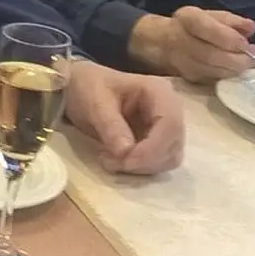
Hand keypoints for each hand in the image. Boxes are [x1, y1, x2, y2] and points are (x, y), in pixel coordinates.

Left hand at [63, 60, 185, 173]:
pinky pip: (158, 162)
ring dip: (142, 167)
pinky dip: (139, 168)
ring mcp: (166, 126)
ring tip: (109, 161)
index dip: (152, 148)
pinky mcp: (158, 141)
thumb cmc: (90, 88)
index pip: (170, 124)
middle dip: (145, 161)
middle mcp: (171, 109)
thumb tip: (125, 153)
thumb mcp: (95, 103)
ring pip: (169, 157)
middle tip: (111, 163)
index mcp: (160, 91)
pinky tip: (116, 161)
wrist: (81, 87)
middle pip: (173, 144)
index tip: (127, 162)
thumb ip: (111, 126)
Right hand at [130, 6, 254, 82]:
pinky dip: (226, 77)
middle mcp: (179, 40)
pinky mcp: (185, 77)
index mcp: (187, 19)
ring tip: (248, 65)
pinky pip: (209, 79)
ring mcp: (180, 62)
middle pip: (211, 55)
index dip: (231, 40)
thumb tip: (250, 28)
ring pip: (211, 70)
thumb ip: (231, 21)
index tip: (249, 45)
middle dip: (237, 59)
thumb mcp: (210, 16)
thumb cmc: (191, 26)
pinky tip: (234, 71)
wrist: (158, 42)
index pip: (209, 30)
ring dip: (234, 70)